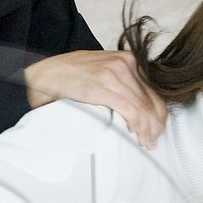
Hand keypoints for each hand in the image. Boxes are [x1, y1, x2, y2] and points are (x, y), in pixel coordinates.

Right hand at [23, 52, 166, 148]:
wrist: (43, 73)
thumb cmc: (69, 75)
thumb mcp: (101, 70)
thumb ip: (119, 81)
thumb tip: (135, 104)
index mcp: (127, 59)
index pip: (153, 90)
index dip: (159, 113)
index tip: (157, 129)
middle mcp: (124, 64)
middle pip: (151, 99)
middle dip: (155, 124)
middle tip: (153, 141)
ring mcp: (113, 74)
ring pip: (143, 107)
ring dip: (147, 128)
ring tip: (146, 142)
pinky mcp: (101, 87)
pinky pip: (129, 108)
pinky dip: (136, 124)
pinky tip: (136, 134)